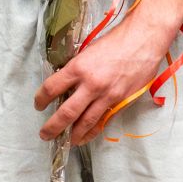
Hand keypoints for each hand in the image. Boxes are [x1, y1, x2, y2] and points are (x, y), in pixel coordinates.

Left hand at [34, 6, 179, 146]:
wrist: (144, 40)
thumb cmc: (116, 41)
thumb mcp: (88, 50)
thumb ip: (77, 68)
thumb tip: (65, 83)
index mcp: (78, 68)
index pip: (51, 88)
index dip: (41, 99)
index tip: (38, 105)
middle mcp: (91, 84)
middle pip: (66, 113)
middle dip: (52, 127)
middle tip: (45, 134)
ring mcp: (107, 95)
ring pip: (85, 122)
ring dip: (73, 135)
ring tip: (66, 141)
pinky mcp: (120, 102)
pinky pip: (103, 121)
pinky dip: (93, 131)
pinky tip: (86, 136)